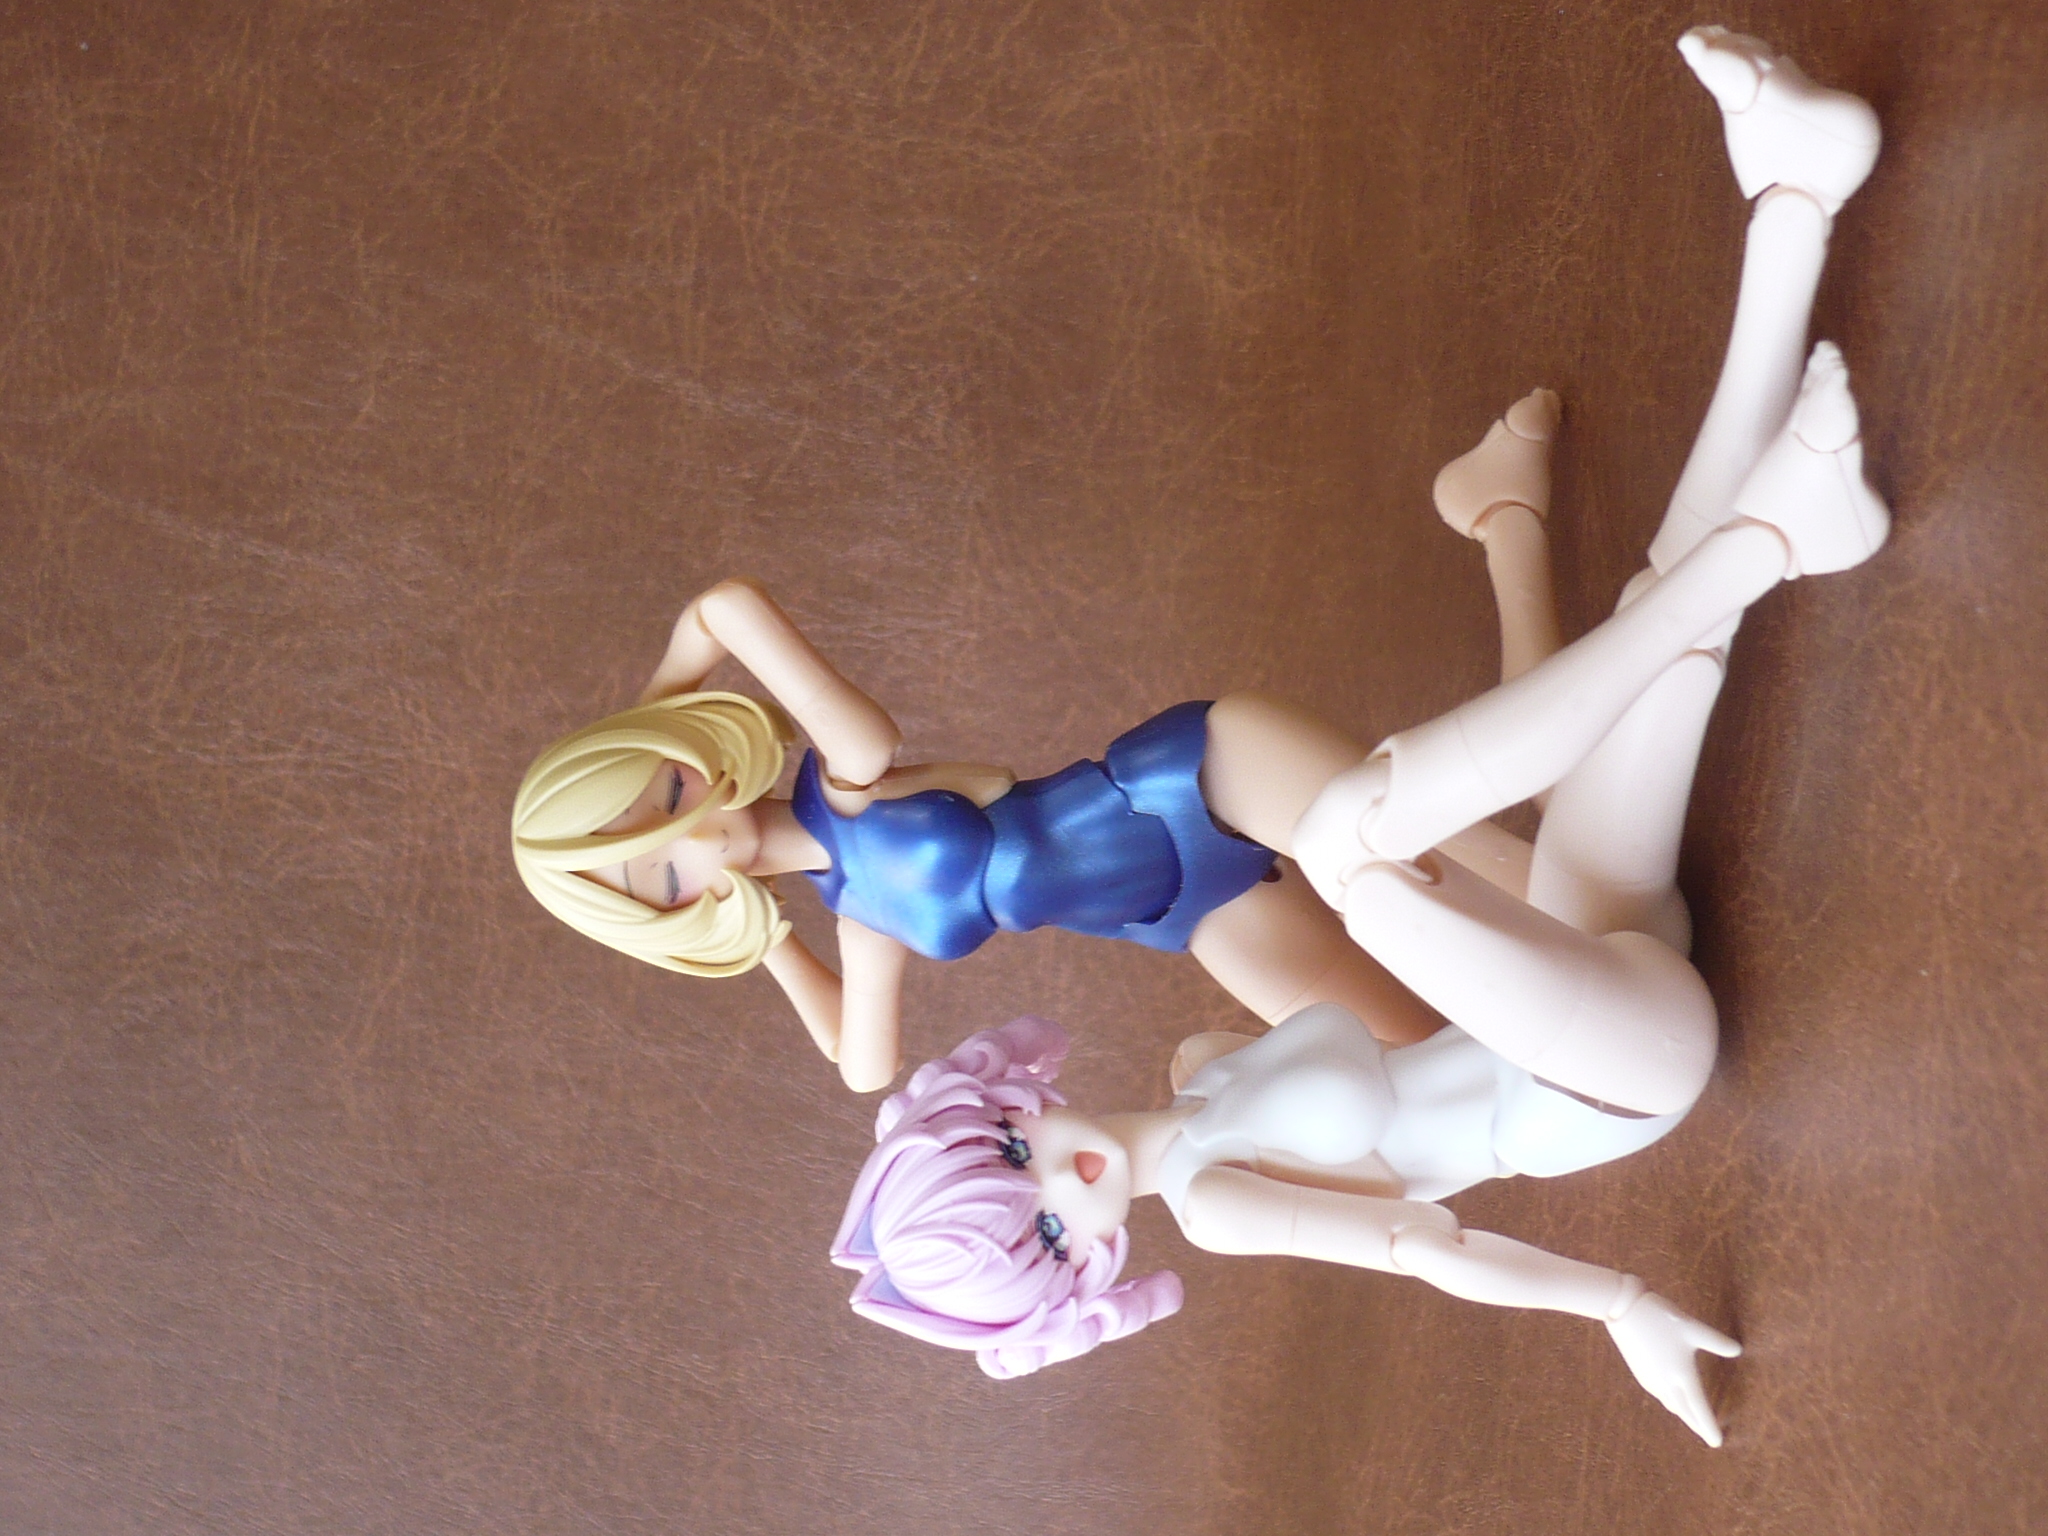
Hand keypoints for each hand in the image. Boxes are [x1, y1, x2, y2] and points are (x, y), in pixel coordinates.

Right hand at [1605, 1289, 1740, 1446]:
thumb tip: (1738, 1350)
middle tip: (1710, 1437)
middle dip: (1698, 1425)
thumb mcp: (1692, 1327)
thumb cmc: (1659, 1317)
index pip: (1699, 1408)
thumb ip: (1716, 1341)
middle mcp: (1665, 1382)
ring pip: (1672, 1404)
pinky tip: (1674, 1399)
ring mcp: (1650, 1379)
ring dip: (1685, 1414)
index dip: (1709, 1426)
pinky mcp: (1641, 1373)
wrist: (1622, 1310)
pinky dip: (1672, 1402)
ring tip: (1695, 1420)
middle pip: (1685, 1412)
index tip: (1717, 1443)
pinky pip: (1661, 1396)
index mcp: (1681, 1374)